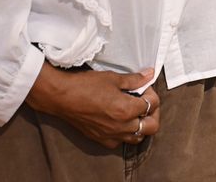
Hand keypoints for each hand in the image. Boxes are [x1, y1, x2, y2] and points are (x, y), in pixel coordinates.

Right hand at [25, 64, 160, 148]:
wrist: (62, 97)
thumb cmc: (86, 85)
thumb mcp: (113, 78)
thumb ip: (134, 80)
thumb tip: (149, 74)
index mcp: (127, 110)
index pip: (152, 105)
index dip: (151, 94)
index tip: (145, 87)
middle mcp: (122, 127)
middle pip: (151, 126)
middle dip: (153, 113)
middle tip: (147, 102)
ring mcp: (111, 135)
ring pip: (137, 137)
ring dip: (141, 125)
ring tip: (136, 112)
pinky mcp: (101, 139)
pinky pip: (120, 141)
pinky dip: (125, 133)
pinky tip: (120, 121)